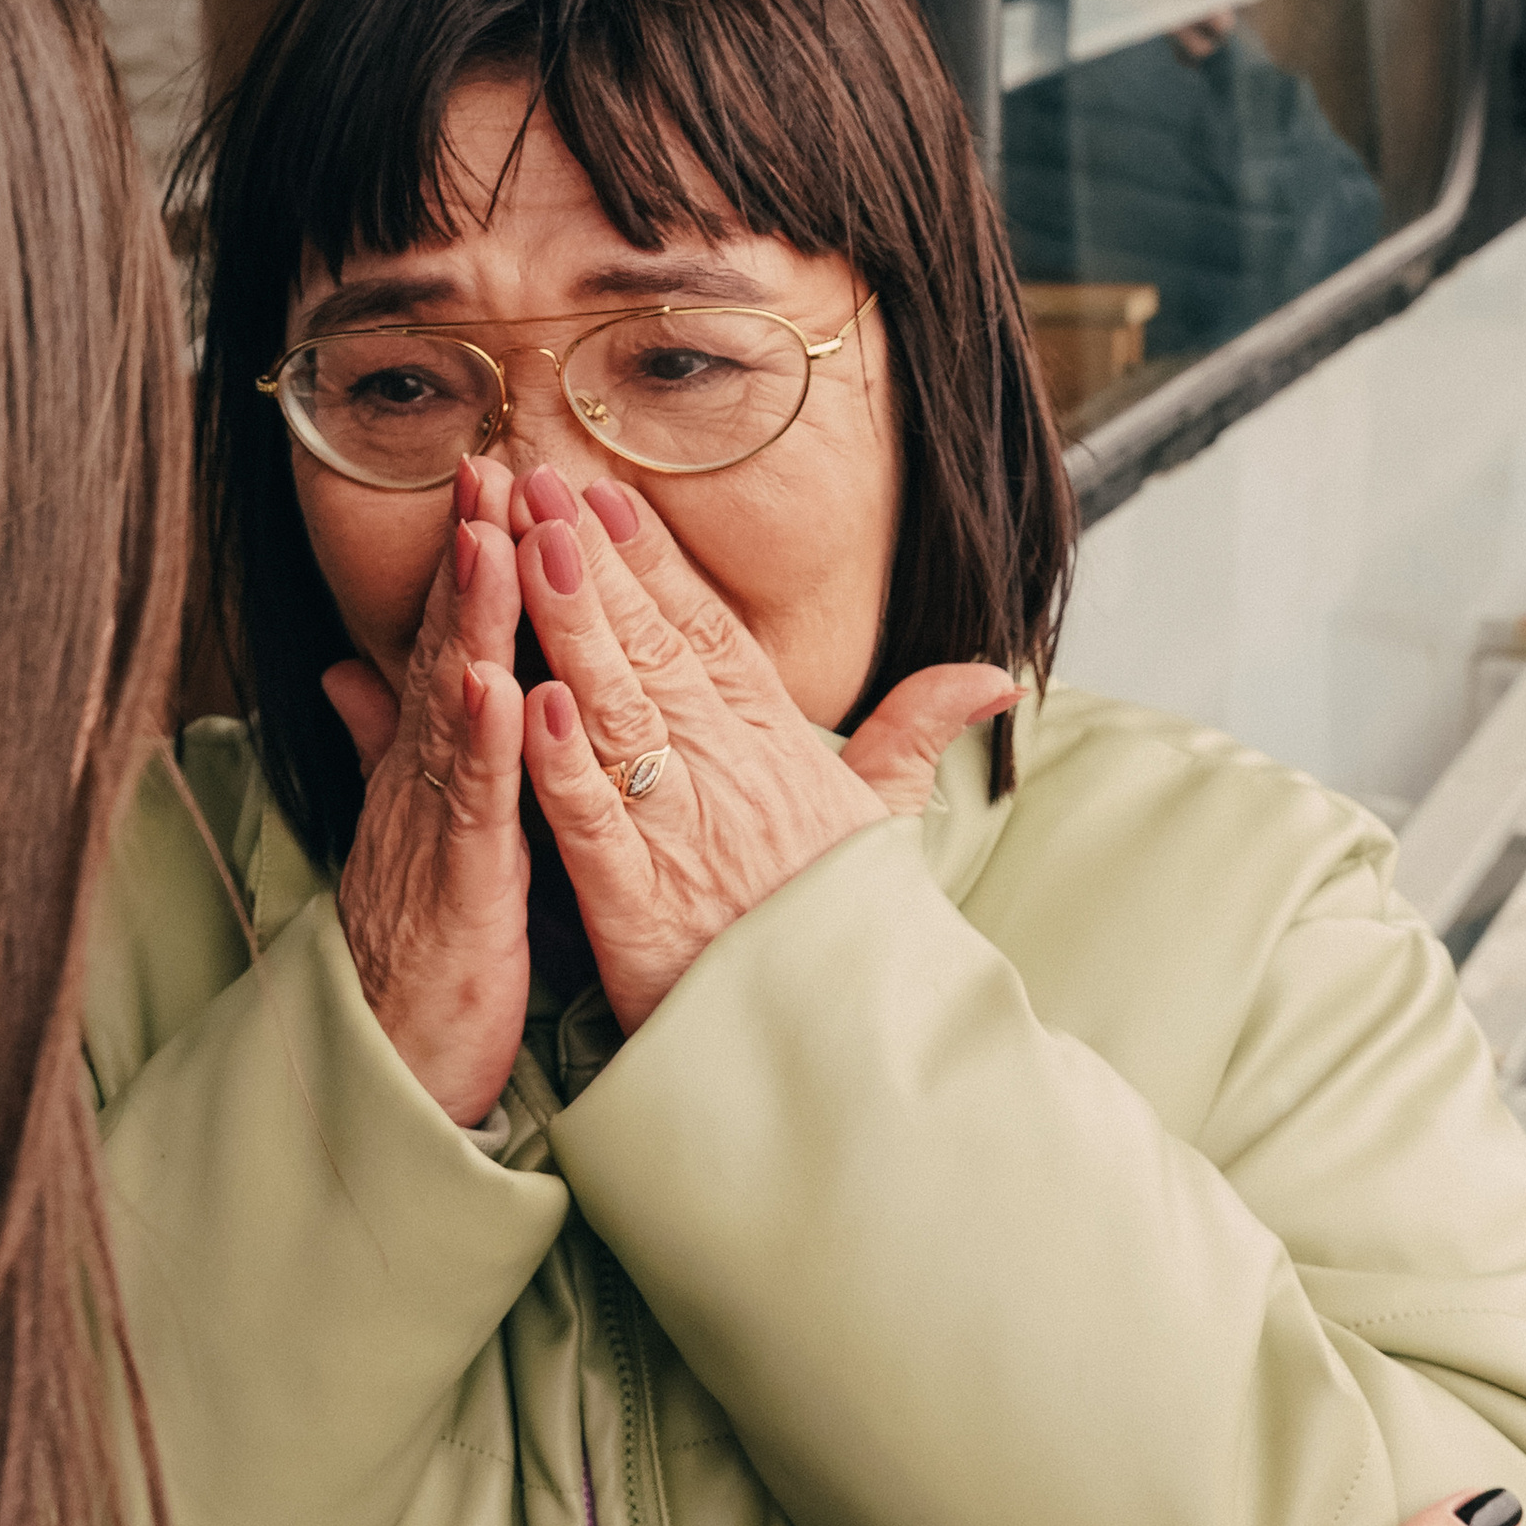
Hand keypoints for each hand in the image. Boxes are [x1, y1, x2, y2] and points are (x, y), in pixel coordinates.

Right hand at [325, 456, 531, 1125]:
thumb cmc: (416, 950)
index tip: (493, 472)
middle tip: (490, 460)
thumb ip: (386, 747)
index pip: (448, 643)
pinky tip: (497, 682)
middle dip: (470, 554)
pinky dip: (485, 742)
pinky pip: (475, 807)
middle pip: (445, 649)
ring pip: (456, 708)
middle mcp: (423, 784)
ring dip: (470, 620)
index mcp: (428, 768)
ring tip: (491, 537)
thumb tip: (347, 669)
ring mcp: (434, 831)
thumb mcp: (413, 833)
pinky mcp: (459, 890)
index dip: (469, 558)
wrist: (390, 1064)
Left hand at [507, 466, 1018, 1032]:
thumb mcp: (888, 821)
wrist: (849, 1046)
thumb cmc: (846, 931)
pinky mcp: (641, 908)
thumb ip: (918, 733)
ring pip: (618, 713)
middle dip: (596, 563)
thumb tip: (994, 674)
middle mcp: (731, 778)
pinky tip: (531, 698)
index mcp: (777, 749)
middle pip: (655, 650)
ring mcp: (683, 838)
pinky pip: (595, 823)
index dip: (655, 561)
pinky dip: (563, 762)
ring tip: (531, 547)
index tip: (605, 492)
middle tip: (539, 480)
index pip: (709, 634)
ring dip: (572, 627)